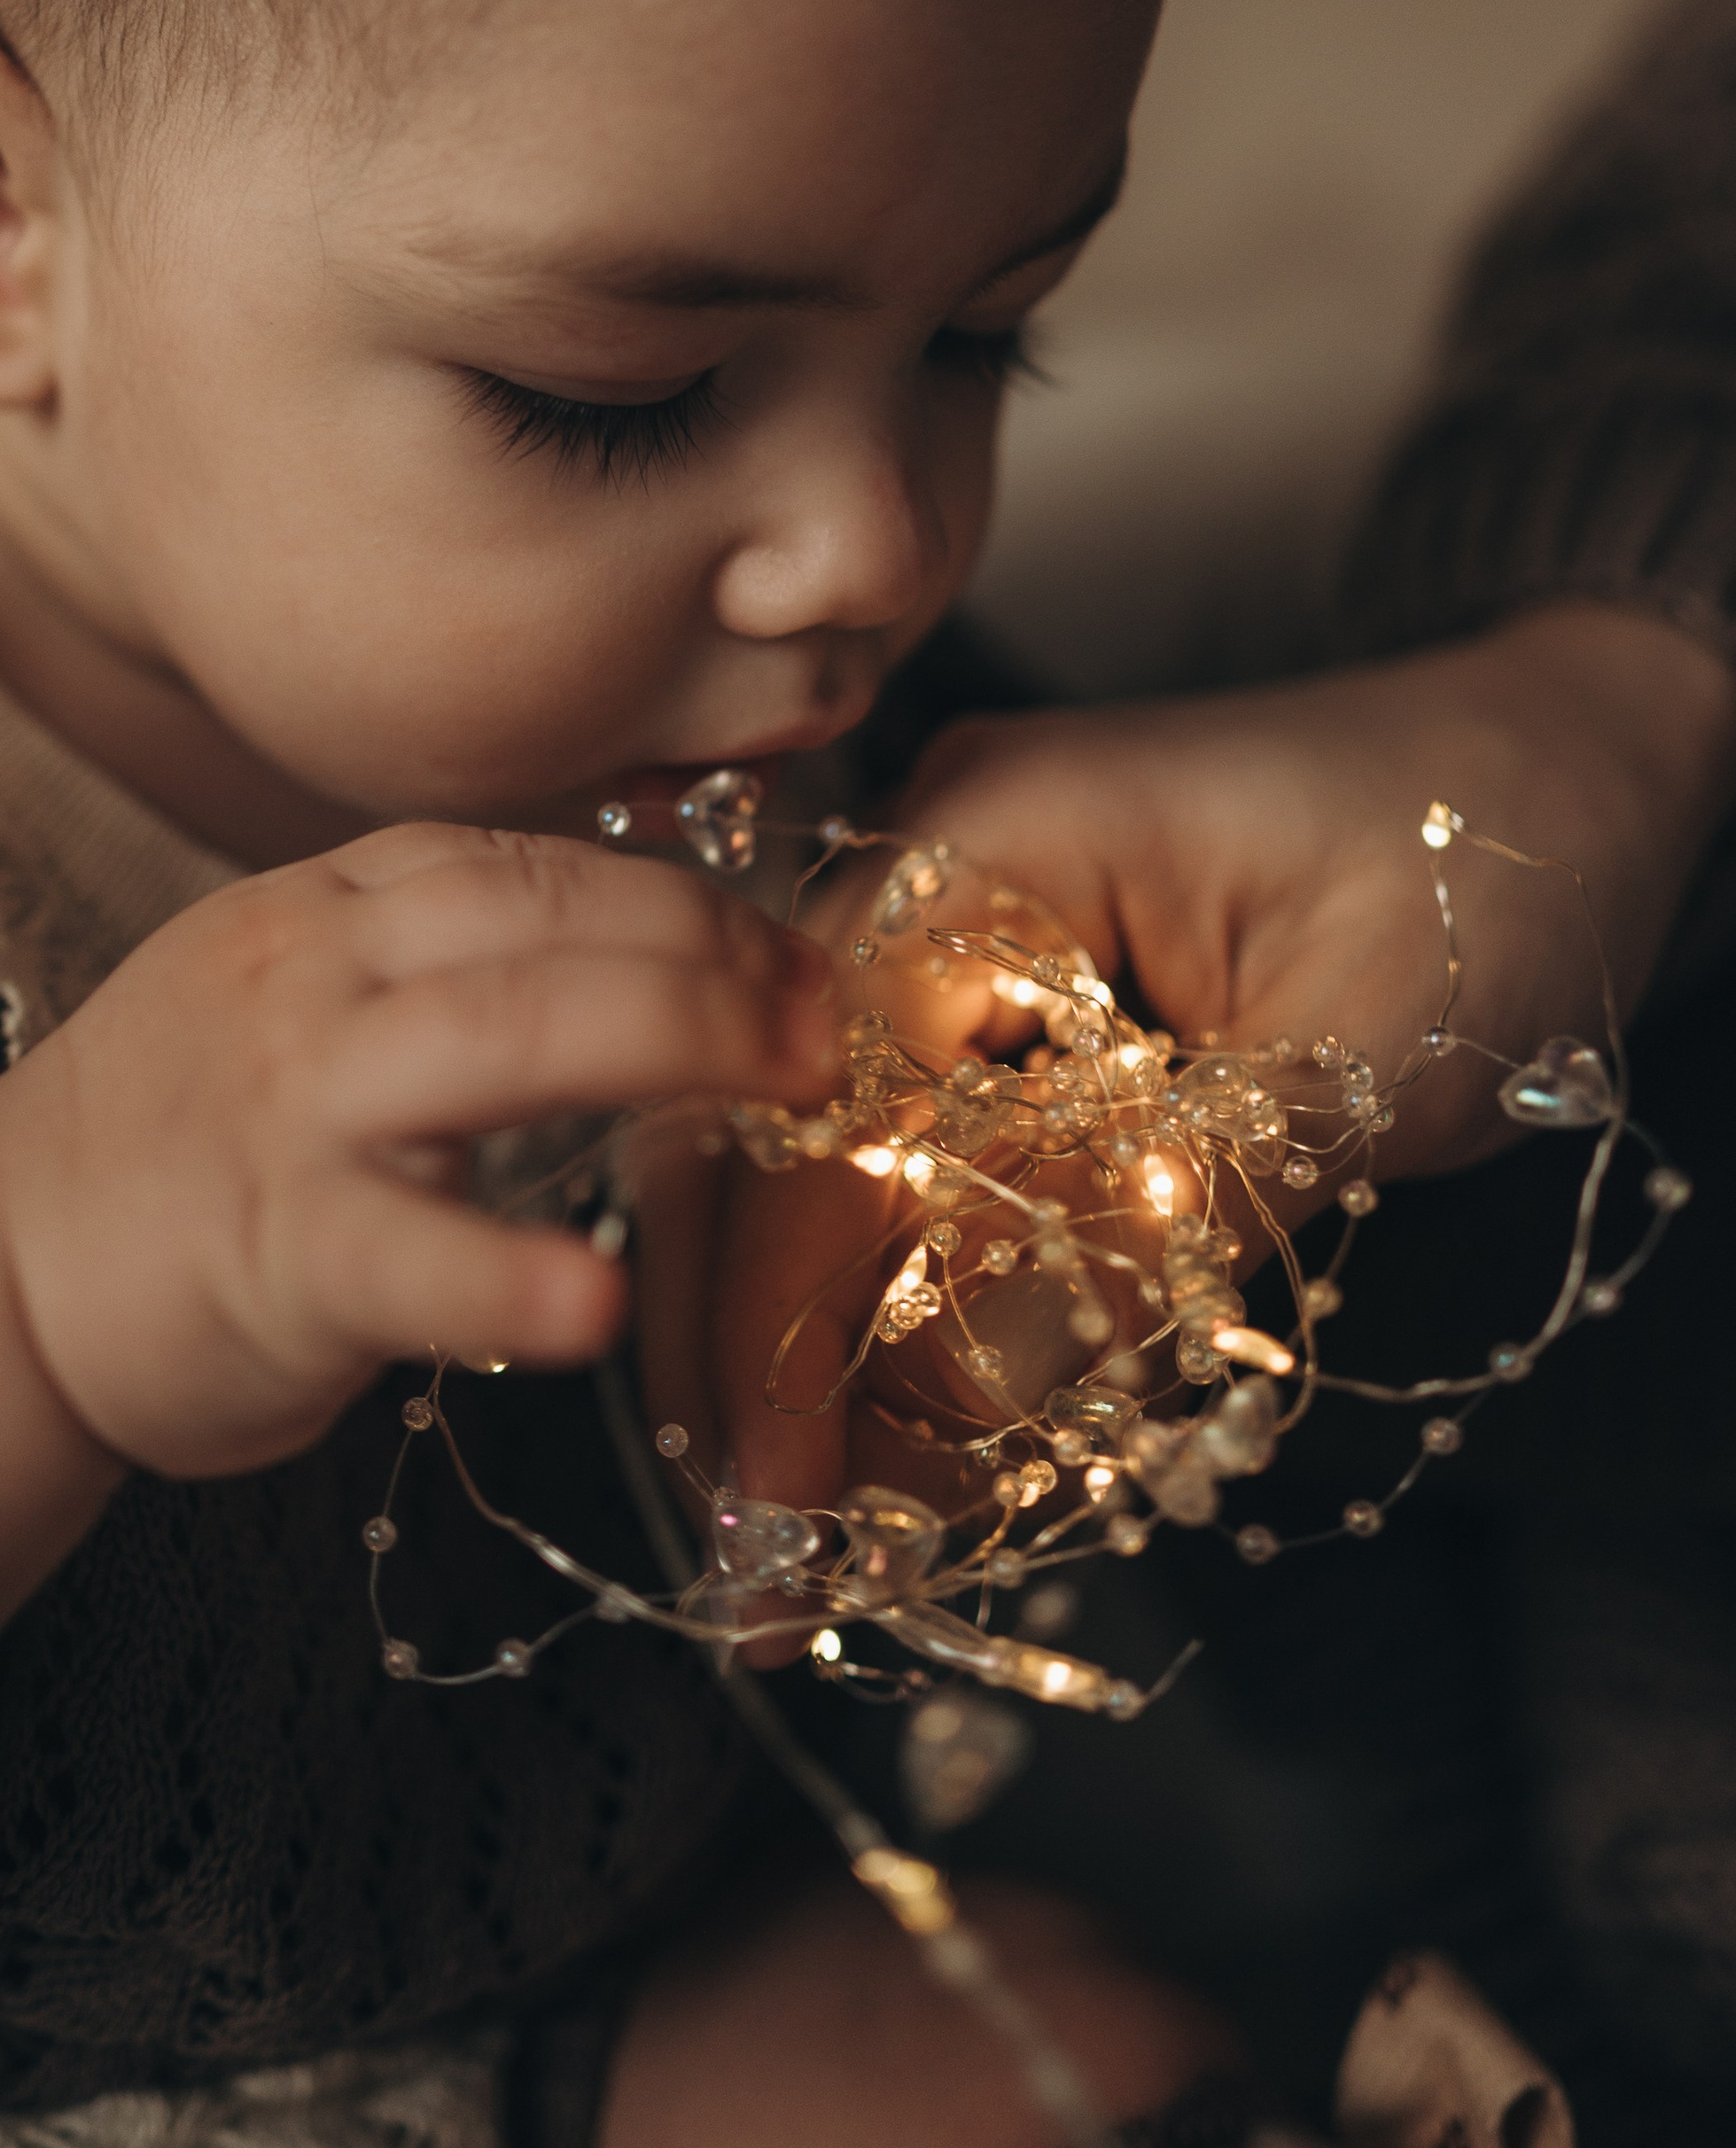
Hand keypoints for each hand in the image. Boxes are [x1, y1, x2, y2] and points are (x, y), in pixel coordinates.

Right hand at [0, 822, 840, 1477]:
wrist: (0, 1265)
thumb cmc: (194, 1137)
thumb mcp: (314, 993)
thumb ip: (456, 965)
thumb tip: (660, 960)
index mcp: (337, 908)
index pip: (540, 865)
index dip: (689, 901)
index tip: (798, 957)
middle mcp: (316, 974)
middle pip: (545, 920)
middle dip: (714, 955)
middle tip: (828, 1022)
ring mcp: (288, 1105)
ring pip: (497, 1034)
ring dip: (669, 1044)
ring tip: (792, 1089)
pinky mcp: (264, 1250)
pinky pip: (399, 1252)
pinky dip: (504, 1277)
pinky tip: (596, 1304)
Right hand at [683, 602, 1735, 1526]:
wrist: (1575, 764)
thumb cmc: (1492, 869)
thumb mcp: (1349, 1061)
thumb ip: (1149, 1220)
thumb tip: (947, 1407)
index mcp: (999, 829)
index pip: (816, 1083)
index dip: (780, 1297)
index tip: (780, 1487)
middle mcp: (936, 862)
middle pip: (765, 1115)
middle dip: (744, 1340)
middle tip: (754, 1555)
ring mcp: (959, 928)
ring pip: (816, 1154)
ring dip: (806, 1341)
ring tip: (804, 1544)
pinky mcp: (1005, 999)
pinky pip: (912, 1157)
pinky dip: (896, 1298)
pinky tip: (887, 1444)